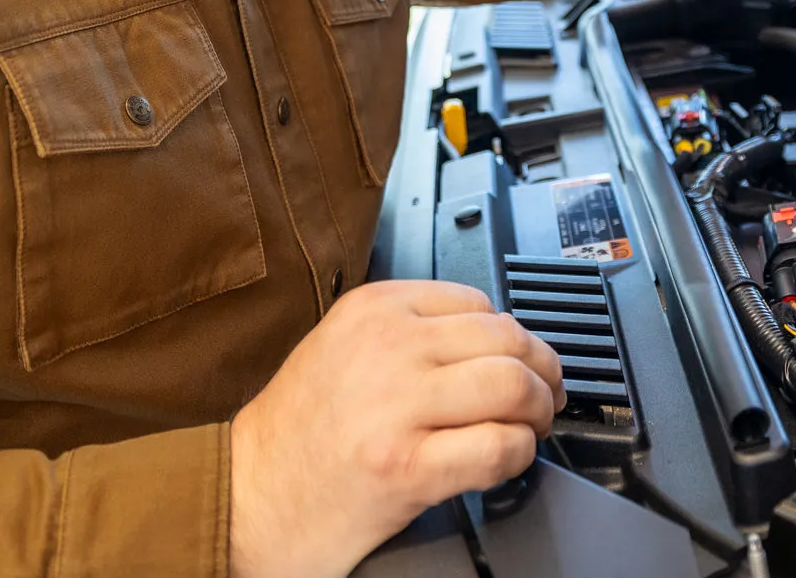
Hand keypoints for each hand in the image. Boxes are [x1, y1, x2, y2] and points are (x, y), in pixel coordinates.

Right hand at [228, 279, 564, 577]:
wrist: (250, 495)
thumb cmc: (296, 429)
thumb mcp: (342, 345)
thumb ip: (406, 330)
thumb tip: (486, 338)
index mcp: (374, 309)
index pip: (477, 301)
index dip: (512, 333)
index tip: (522, 355)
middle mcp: (388, 347)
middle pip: (505, 339)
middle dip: (541, 370)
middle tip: (546, 394)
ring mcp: (398, 406)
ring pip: (511, 386)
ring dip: (538, 410)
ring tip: (532, 426)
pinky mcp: (408, 468)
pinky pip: (498, 448)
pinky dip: (520, 454)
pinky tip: (510, 459)